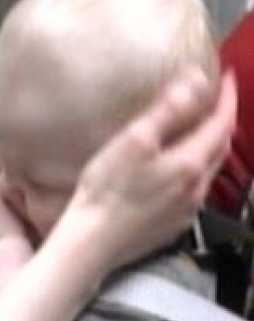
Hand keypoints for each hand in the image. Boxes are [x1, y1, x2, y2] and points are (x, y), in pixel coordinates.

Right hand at [61, 68, 235, 271]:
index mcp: (190, 163)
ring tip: (197, 134)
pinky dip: (192, 174)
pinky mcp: (172, 226)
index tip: (228, 78)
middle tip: (216, 103)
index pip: (222, 122)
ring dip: (208, 148)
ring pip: (208, 172)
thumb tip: (197, 81)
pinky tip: (175, 174)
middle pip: (220, 148)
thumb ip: (168, 110)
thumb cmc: (106, 191)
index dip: (227, 98)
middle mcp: (196, 188)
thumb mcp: (134, 140)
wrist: (92, 242)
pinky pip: (192, 194)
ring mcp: (186, 210)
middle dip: (222, 121)